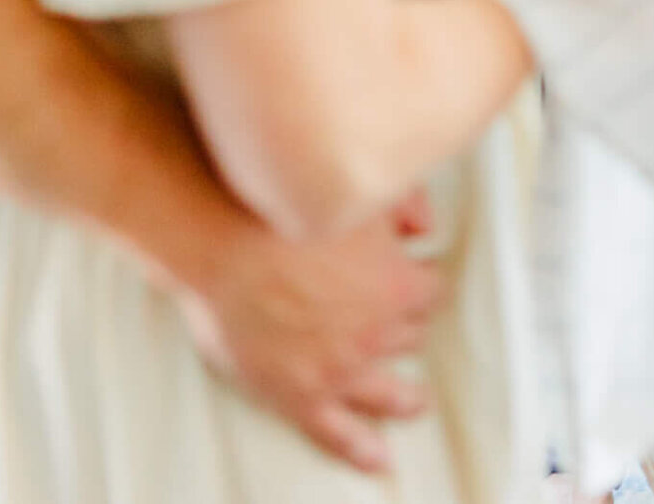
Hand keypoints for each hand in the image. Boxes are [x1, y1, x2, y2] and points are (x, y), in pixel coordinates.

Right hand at [182, 196, 443, 471]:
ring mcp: (339, 371)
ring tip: (412, 400)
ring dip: (405, 396)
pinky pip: (339, 433)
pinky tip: (378, 456)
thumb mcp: (356, 196)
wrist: (224, 241)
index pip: (429, 292)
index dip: (421, 281)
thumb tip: (424, 227)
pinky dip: (362, 448)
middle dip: (409, 328)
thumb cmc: (284, 212)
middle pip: (411, 337)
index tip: (416, 278)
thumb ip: (402, 205)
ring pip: (389, 392)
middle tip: (405, 327)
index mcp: (395, 285)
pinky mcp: (301, 395)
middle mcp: (375, 334)